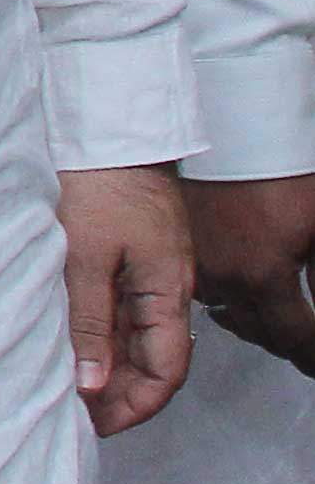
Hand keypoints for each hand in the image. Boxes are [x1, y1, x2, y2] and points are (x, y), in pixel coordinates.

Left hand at [56, 162, 193, 435]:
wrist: (102, 127)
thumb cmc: (98, 183)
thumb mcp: (85, 256)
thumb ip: (89, 321)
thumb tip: (91, 384)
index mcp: (167, 292)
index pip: (166, 371)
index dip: (135, 406)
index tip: (96, 427)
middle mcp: (162, 288)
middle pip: (149, 360)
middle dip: (116, 394)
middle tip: (71, 416)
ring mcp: (143, 272)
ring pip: (130, 337)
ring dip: (103, 366)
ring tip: (61, 389)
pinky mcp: (121, 256)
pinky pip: (114, 310)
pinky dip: (93, 334)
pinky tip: (64, 346)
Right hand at [186, 172, 314, 374]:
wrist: (236, 126)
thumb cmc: (280, 168)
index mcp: (263, 277)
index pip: (297, 339)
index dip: (313, 356)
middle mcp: (224, 278)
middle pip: (260, 333)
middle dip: (285, 343)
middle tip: (302, 346)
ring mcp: (199, 262)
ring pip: (229, 315)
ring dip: (253, 325)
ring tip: (273, 326)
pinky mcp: (181, 245)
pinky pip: (205, 290)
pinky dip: (226, 300)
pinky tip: (237, 295)